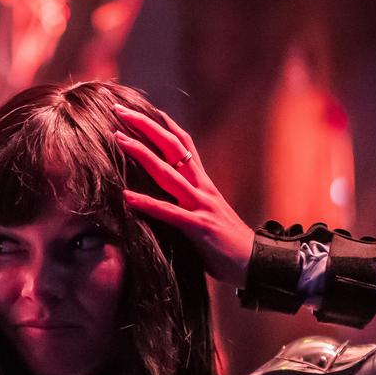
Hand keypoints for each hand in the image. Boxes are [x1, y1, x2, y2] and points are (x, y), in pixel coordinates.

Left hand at [112, 105, 253, 286]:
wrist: (258, 265)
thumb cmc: (227, 245)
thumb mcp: (206, 217)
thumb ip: (188, 205)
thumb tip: (167, 203)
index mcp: (204, 184)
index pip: (184, 146)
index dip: (165, 126)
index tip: (143, 109)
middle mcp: (202, 188)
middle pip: (173, 148)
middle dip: (146, 126)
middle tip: (120, 110)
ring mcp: (201, 205)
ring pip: (168, 173)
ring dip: (141, 153)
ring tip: (117, 138)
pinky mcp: (199, 227)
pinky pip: (169, 212)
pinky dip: (147, 203)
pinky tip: (126, 196)